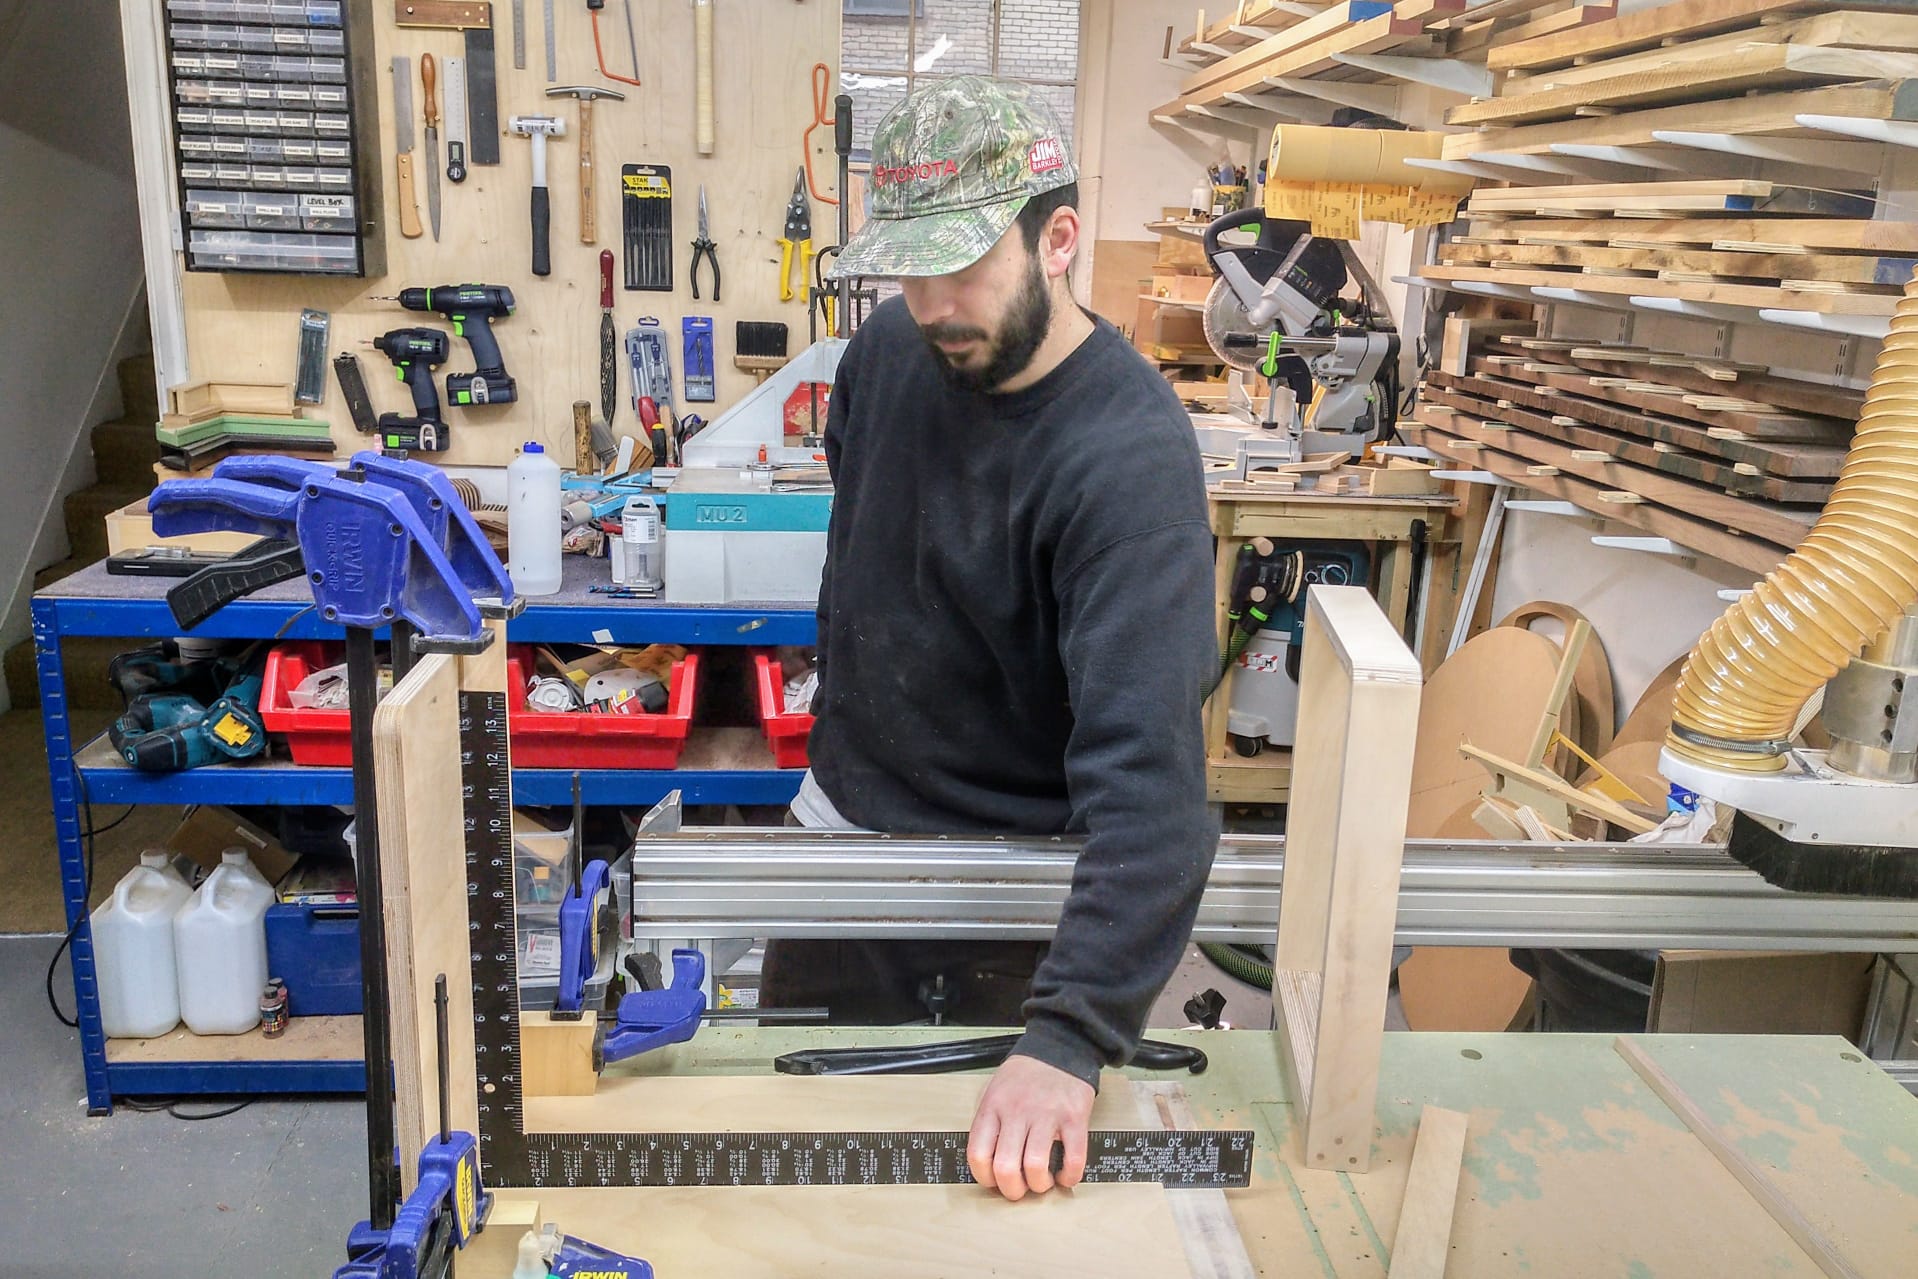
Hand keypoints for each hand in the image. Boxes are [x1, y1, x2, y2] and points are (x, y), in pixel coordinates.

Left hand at [967, 1054, 1095, 1200]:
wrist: (1060, 1048)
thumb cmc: (1025, 1076)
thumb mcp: (995, 1092)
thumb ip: (990, 1124)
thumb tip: (989, 1165)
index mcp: (993, 1107)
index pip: (978, 1155)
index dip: (985, 1178)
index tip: (994, 1182)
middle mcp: (1017, 1112)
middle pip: (1006, 1167)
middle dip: (1013, 1190)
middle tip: (1020, 1190)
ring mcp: (1046, 1115)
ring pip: (1036, 1166)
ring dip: (1039, 1185)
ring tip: (1042, 1181)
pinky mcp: (1074, 1118)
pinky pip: (1073, 1158)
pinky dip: (1069, 1176)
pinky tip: (1065, 1176)